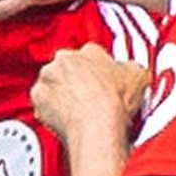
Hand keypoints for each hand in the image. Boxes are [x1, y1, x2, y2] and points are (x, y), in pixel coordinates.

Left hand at [31, 44, 147, 149]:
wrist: (97, 125)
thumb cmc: (114, 102)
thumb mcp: (138, 76)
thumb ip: (129, 68)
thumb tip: (130, 71)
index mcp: (88, 50)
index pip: (90, 55)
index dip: (96, 71)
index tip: (100, 82)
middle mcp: (64, 60)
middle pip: (67, 68)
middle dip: (75, 81)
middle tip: (88, 97)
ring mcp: (48, 80)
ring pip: (52, 85)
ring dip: (61, 95)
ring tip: (77, 111)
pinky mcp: (38, 101)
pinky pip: (43, 105)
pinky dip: (51, 112)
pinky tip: (67, 120)